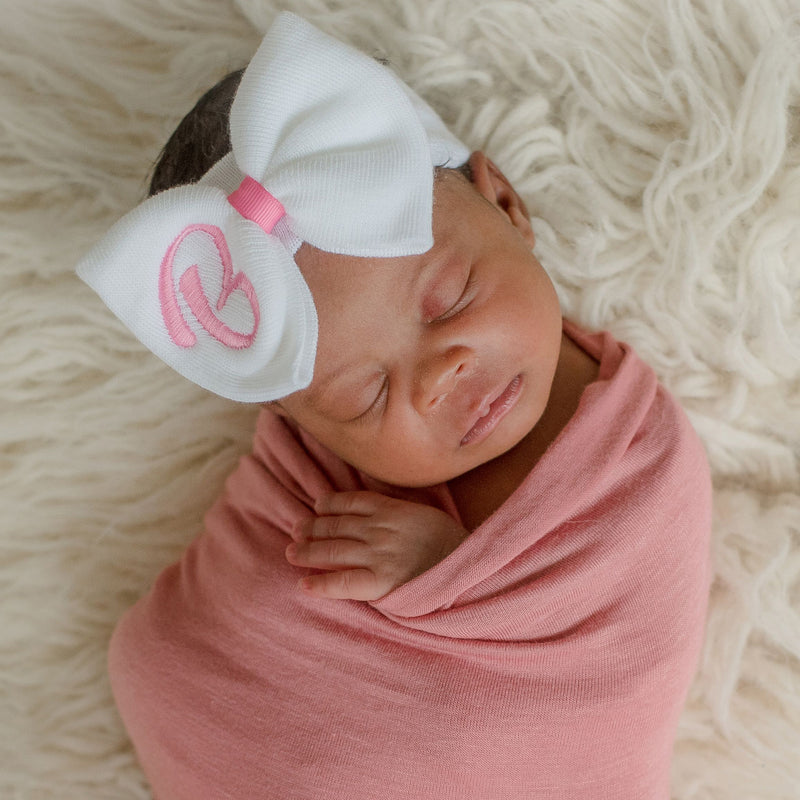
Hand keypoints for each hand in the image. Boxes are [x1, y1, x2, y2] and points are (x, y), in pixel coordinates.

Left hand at [285, 491, 467, 600]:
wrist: (470, 570)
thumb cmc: (450, 544)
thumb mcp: (425, 514)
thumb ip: (398, 510)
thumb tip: (375, 507)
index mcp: (392, 510)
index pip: (352, 502)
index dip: (330, 504)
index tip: (316, 506)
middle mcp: (380, 529)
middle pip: (336, 525)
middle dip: (312, 527)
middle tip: (295, 529)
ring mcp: (379, 555)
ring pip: (333, 551)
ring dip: (308, 551)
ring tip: (291, 552)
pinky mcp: (381, 582)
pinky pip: (342, 583)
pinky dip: (321, 584)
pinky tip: (304, 585)